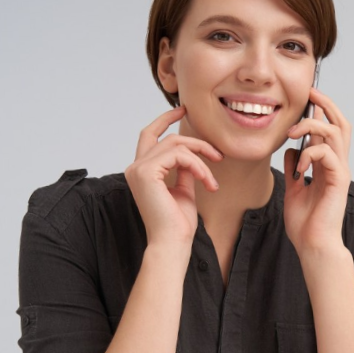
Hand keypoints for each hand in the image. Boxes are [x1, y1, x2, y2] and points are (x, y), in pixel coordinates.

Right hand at [125, 106, 221, 248]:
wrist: (173, 242)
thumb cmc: (178, 223)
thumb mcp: (184, 190)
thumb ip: (184, 171)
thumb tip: (191, 157)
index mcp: (142, 171)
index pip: (150, 135)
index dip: (164, 120)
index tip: (182, 109)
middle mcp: (135, 168)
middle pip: (167, 138)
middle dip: (196, 142)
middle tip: (218, 155)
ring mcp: (138, 169)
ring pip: (176, 145)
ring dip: (201, 158)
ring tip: (212, 179)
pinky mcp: (146, 173)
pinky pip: (179, 156)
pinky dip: (197, 166)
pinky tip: (206, 181)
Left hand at [283, 88, 351, 253]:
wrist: (313, 245)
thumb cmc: (305, 223)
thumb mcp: (293, 189)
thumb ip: (294, 168)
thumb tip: (290, 150)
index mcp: (327, 165)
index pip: (330, 129)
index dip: (322, 111)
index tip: (307, 97)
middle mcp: (337, 165)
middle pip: (341, 124)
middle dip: (327, 105)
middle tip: (311, 93)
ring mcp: (340, 172)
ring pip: (336, 133)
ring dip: (313, 125)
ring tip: (294, 131)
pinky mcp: (339, 180)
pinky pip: (327, 154)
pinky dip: (311, 152)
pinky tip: (300, 166)